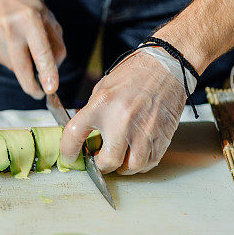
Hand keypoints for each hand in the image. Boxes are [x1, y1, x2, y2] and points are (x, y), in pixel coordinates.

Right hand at [0, 0, 65, 98]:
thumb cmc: (31, 10)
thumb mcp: (51, 21)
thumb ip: (56, 46)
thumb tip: (52, 72)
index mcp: (29, 19)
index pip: (40, 51)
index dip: (47, 72)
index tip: (51, 89)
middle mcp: (9, 26)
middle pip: (20, 66)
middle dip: (30, 85)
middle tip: (38, 93)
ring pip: (12, 66)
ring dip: (22, 67)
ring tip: (24, 49)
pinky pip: (2, 60)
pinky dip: (11, 60)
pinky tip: (12, 45)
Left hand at [59, 52, 185, 174]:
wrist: (166, 66)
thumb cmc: (134, 74)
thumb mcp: (103, 88)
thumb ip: (92, 112)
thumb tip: (83, 133)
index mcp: (102, 105)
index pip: (75, 135)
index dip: (68, 151)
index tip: (69, 157)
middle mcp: (122, 121)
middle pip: (107, 162)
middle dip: (101, 166)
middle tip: (99, 161)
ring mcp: (144, 130)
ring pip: (132, 167)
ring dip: (123, 167)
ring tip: (120, 159)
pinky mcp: (162, 136)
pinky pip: (151, 162)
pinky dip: (142, 163)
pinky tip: (137, 154)